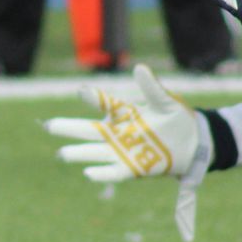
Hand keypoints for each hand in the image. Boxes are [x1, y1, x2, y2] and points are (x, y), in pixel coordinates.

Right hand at [43, 63, 212, 240]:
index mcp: (125, 112)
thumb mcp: (166, 101)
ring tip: (61, 154)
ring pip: (95, 152)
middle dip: (69, 128)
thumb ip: (152, 88)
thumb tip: (140, 68)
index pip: (104, 103)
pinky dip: (102, 173)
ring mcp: (124, 150)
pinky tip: (88, 173)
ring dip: (79, 153)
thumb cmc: (176, 118)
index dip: (93, 98)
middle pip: (89, 130)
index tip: (82, 91)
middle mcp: (119, 131)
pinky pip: (113, 172)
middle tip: (49, 125)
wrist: (193, 143)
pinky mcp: (133, 168)